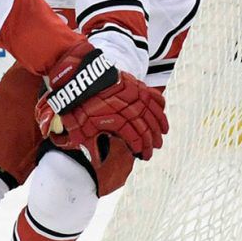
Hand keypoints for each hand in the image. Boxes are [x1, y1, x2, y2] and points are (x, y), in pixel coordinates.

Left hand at [36, 42, 168, 160]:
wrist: (79, 77)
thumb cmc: (79, 103)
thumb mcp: (81, 127)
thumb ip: (91, 145)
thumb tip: (97, 163)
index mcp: (118, 120)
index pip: (136, 139)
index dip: (141, 149)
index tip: (143, 155)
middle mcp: (130, 108)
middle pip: (147, 129)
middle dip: (151, 142)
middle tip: (152, 151)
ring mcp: (136, 96)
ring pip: (154, 115)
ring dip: (159, 127)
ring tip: (160, 138)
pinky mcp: (137, 85)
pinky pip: (154, 98)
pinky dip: (160, 109)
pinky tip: (162, 117)